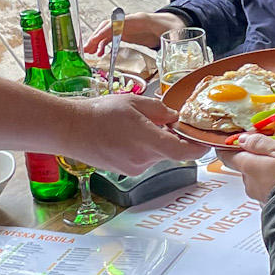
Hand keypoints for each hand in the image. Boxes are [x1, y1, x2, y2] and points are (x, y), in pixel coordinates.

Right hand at [64, 91, 196, 174]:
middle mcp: (144, 160)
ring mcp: (133, 168)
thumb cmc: (99, 113)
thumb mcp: (134, 102)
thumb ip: (160, 111)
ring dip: (152, 141)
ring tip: (132, 125)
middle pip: (170, 151)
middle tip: (159, 120)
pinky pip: (141, 159)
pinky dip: (140, 148)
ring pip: (155, 154)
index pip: (185, 152)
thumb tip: (174, 118)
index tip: (204, 141)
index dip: (199, 148)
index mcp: (149, 141)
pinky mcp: (124, 171)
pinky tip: (123, 135)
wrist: (70, 129)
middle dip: (169, 136)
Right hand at [84, 9, 180, 54]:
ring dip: (97, 40)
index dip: (106, 31)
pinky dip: (104, 43)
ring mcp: (128, 27)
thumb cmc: (174, 26)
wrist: (174, 24)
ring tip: (89, 52)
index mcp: (140, 19)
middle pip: (109, 26)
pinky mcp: (128, 33)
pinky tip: (99, 52)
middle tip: (87, 49)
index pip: (118, 23)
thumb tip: (175, 48)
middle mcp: (131, 21)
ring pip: (107, 31)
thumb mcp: (176, 32)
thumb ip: (175, 39)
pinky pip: (112, 37)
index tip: (95, 40)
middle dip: (97, 36)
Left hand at [221, 134, 274, 201]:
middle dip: (261, 157)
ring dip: (273, 168)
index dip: (230, 147)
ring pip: (262, 176)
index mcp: (248, 166)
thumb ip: (259, 143)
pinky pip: (271, 187)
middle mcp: (249, 183)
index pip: (227, 155)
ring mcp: (259, 195)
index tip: (237, 141)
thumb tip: (242, 139)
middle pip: (248, 165)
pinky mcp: (270, 203)